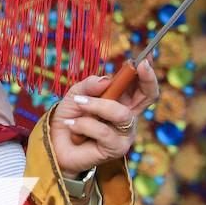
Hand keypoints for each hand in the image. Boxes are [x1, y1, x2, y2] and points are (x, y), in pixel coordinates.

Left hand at [48, 60, 159, 178]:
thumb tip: (107, 80)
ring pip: (120, 113)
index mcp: (122, 100)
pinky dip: (84, 124)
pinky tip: (71, 124)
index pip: (141, 85)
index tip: (146, 56)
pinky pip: (103, 132)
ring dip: (96, 105)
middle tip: (140, 65)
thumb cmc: (71, 117)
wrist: (56, 145)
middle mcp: (128, 116)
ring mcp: (124, 133)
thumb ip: (90, 85)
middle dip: (147, 79)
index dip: (147, 71)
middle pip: (149, 96)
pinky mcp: (116, 149)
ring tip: (78, 103)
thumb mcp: (76, 94)